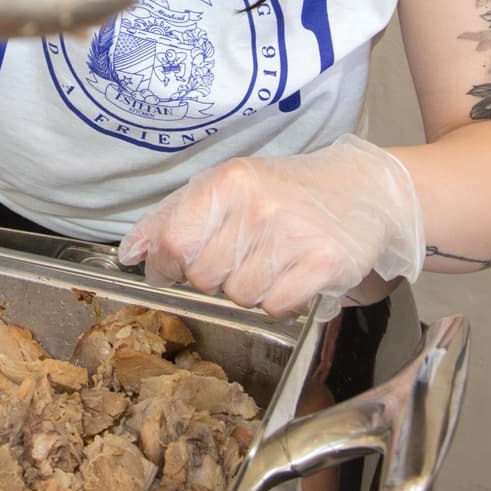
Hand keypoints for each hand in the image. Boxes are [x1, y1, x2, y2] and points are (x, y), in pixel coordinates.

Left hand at [117, 134, 424, 319]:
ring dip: (250, 289)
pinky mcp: (323, 263)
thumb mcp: (223, 187)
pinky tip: (292, 274)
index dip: (167, 265)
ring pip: (239, 296)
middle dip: (214, 276)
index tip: (175, 267)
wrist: (362, 189)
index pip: (172, 242)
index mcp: (225, 183)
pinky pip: (276, 308)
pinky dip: (281, 300)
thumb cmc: (284, 190)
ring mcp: (291, 235)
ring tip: (271, 260)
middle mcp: (256, 207)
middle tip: (241, 253)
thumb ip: (170, 217)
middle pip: (203, 277)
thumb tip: (129, 253)